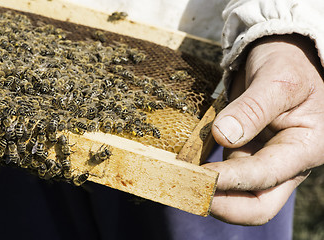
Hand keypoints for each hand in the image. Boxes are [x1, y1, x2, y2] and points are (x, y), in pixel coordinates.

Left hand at [204, 34, 323, 224]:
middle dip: (222, 204)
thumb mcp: (277, 80)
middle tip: (187, 190)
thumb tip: (222, 136)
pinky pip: (225, 171)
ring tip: (178, 179)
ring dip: (208, 191)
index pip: (265, 176)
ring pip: (237, 192)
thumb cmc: (290, 64)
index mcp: (304, 148)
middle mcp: (285, 163)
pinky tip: (185, 165)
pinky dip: (205, 173)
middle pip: (257, 205)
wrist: (285, 57)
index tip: (199, 175)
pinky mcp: (246, 153)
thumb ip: (253, 109)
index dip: (231, 180)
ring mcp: (263, 159)